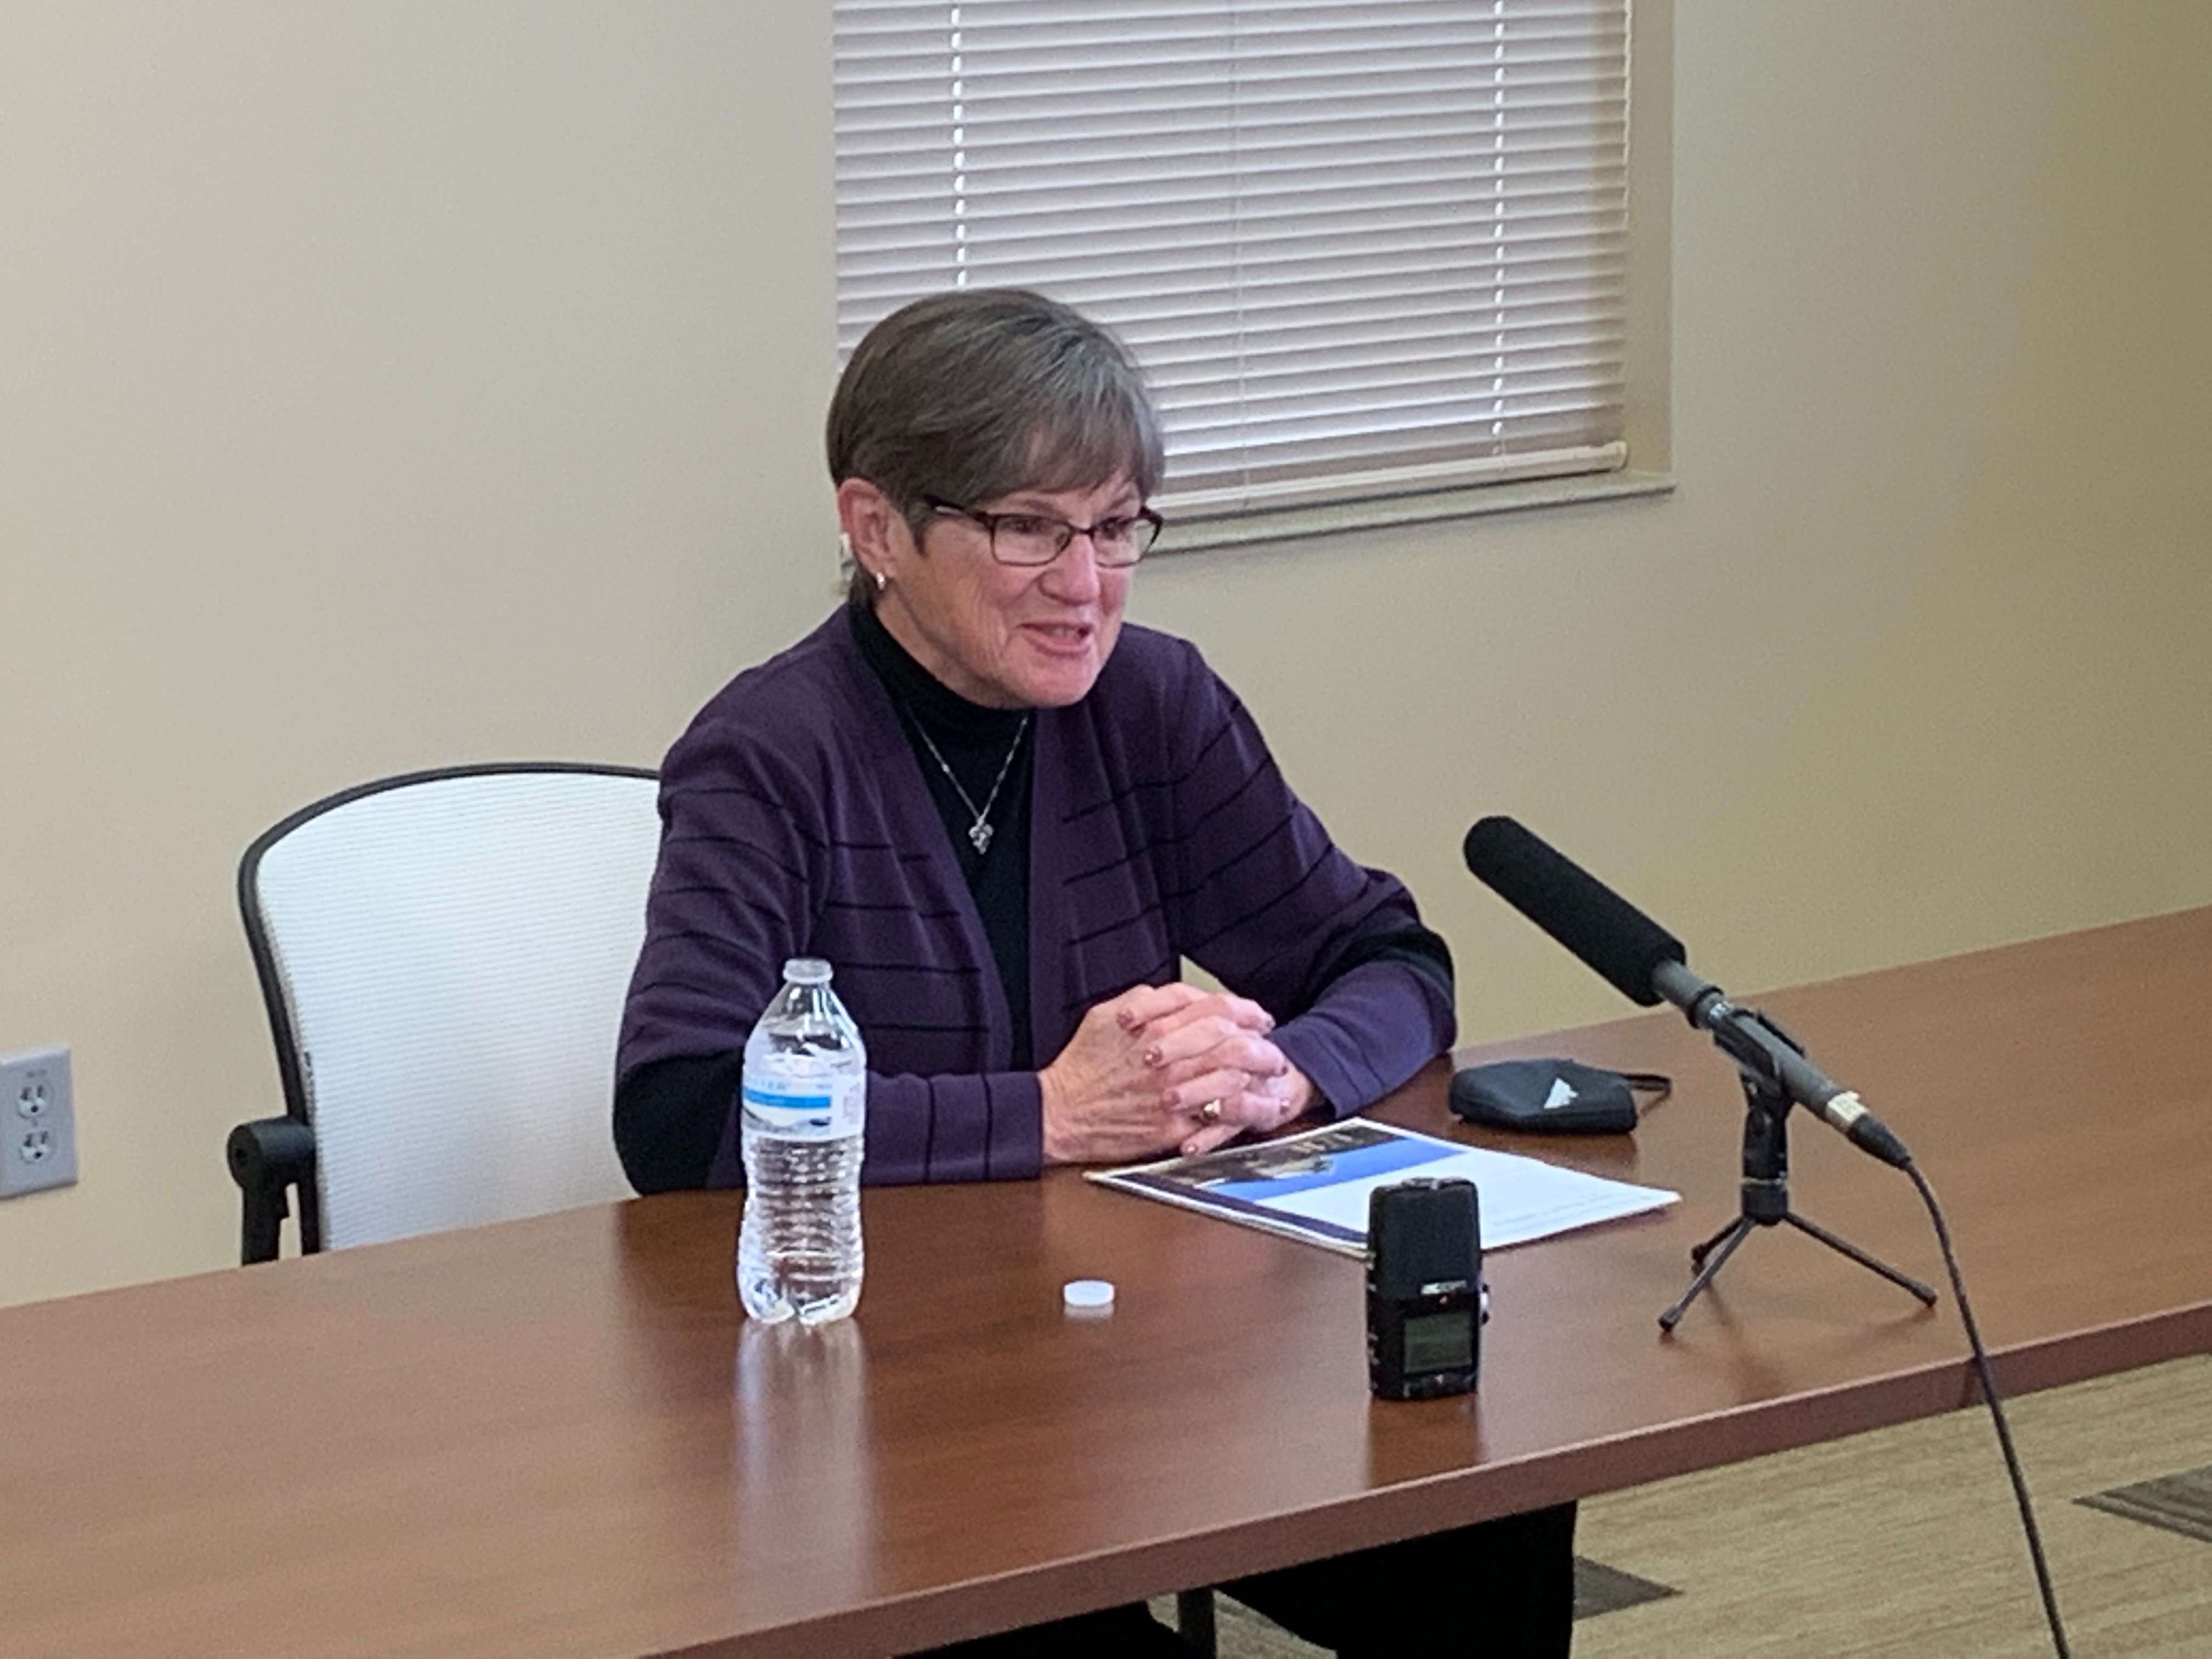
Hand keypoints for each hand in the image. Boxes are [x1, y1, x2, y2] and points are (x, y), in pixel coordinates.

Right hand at [1039, 984, 1282, 1164]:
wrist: (1060, 1112)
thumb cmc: (1083, 1065)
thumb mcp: (1108, 1014)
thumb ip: (1149, 1000)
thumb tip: (1182, 995)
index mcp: (1156, 1027)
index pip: (1218, 1010)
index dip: (1246, 1011)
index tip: (1258, 1018)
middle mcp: (1169, 1059)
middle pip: (1235, 1043)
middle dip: (1262, 1046)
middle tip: (1272, 1051)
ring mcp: (1173, 1095)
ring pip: (1233, 1079)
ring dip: (1256, 1077)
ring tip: (1266, 1079)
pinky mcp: (1172, 1128)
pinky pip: (1216, 1117)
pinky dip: (1238, 1110)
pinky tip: (1247, 1106)